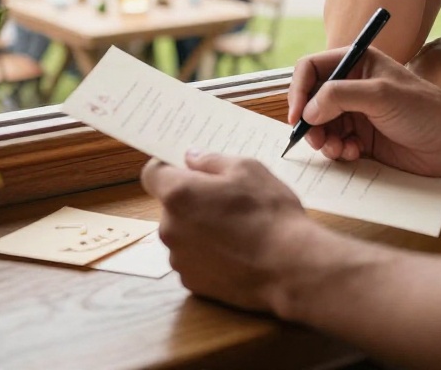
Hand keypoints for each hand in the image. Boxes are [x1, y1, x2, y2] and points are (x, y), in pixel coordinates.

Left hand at [141, 152, 312, 311]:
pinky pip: (192, 257)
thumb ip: (211, 160)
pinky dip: (207, 251)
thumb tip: (190, 158)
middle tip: (226, 197)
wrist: (288, 267)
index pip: (152, 173)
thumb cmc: (268, 213)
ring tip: (235, 226)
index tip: (187, 166)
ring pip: (182, 232)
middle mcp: (170, 228)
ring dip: (199, 226)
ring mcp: (179, 259)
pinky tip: (235, 249)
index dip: (167, 166)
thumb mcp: (248, 169)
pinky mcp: (192, 282)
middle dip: (192, 198)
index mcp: (179, 195)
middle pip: (171, 205)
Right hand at [287, 47, 440, 176]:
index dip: (298, 90)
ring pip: (321, 126)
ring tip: (338, 150)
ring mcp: (358, 112)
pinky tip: (354, 154)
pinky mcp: (363, 138)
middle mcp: (354, 85)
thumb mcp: (379, 95)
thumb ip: (339, 96)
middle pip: (312, 101)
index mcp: (357, 62)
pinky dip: (338, 151)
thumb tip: (307, 111)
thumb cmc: (424, 110)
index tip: (297, 116)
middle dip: (310, 122)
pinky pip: (336, 144)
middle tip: (317, 141)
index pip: (311, 68)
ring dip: (324, 140)